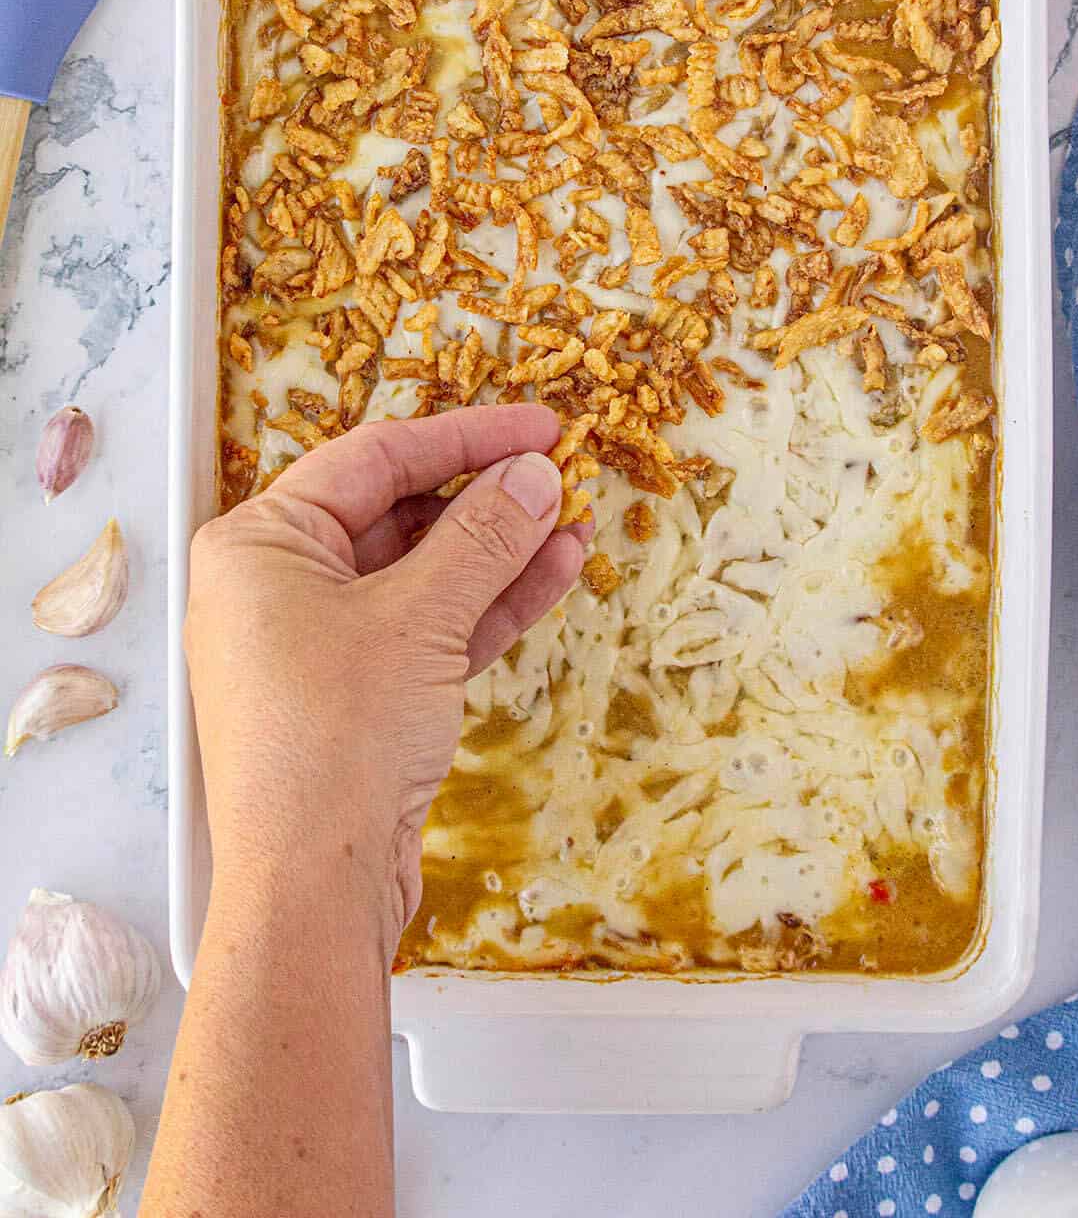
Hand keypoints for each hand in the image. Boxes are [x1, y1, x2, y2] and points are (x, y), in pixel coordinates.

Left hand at [185, 406, 586, 942]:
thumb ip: (483, 536)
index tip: (540, 427)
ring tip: (578, 522)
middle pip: (401, 513)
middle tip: (565, 476)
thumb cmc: (333, 741)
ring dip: (503, 549)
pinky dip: (489, 603)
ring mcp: (320, 643)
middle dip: (489, 497)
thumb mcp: (418, 617)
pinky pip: (432, 627)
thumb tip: (535, 475)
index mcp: (261, 544)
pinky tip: (554, 572)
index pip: (374, 458)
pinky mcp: (361, 695)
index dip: (467, 436)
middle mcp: (279, 585)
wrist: (313, 887)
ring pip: (426, 574)